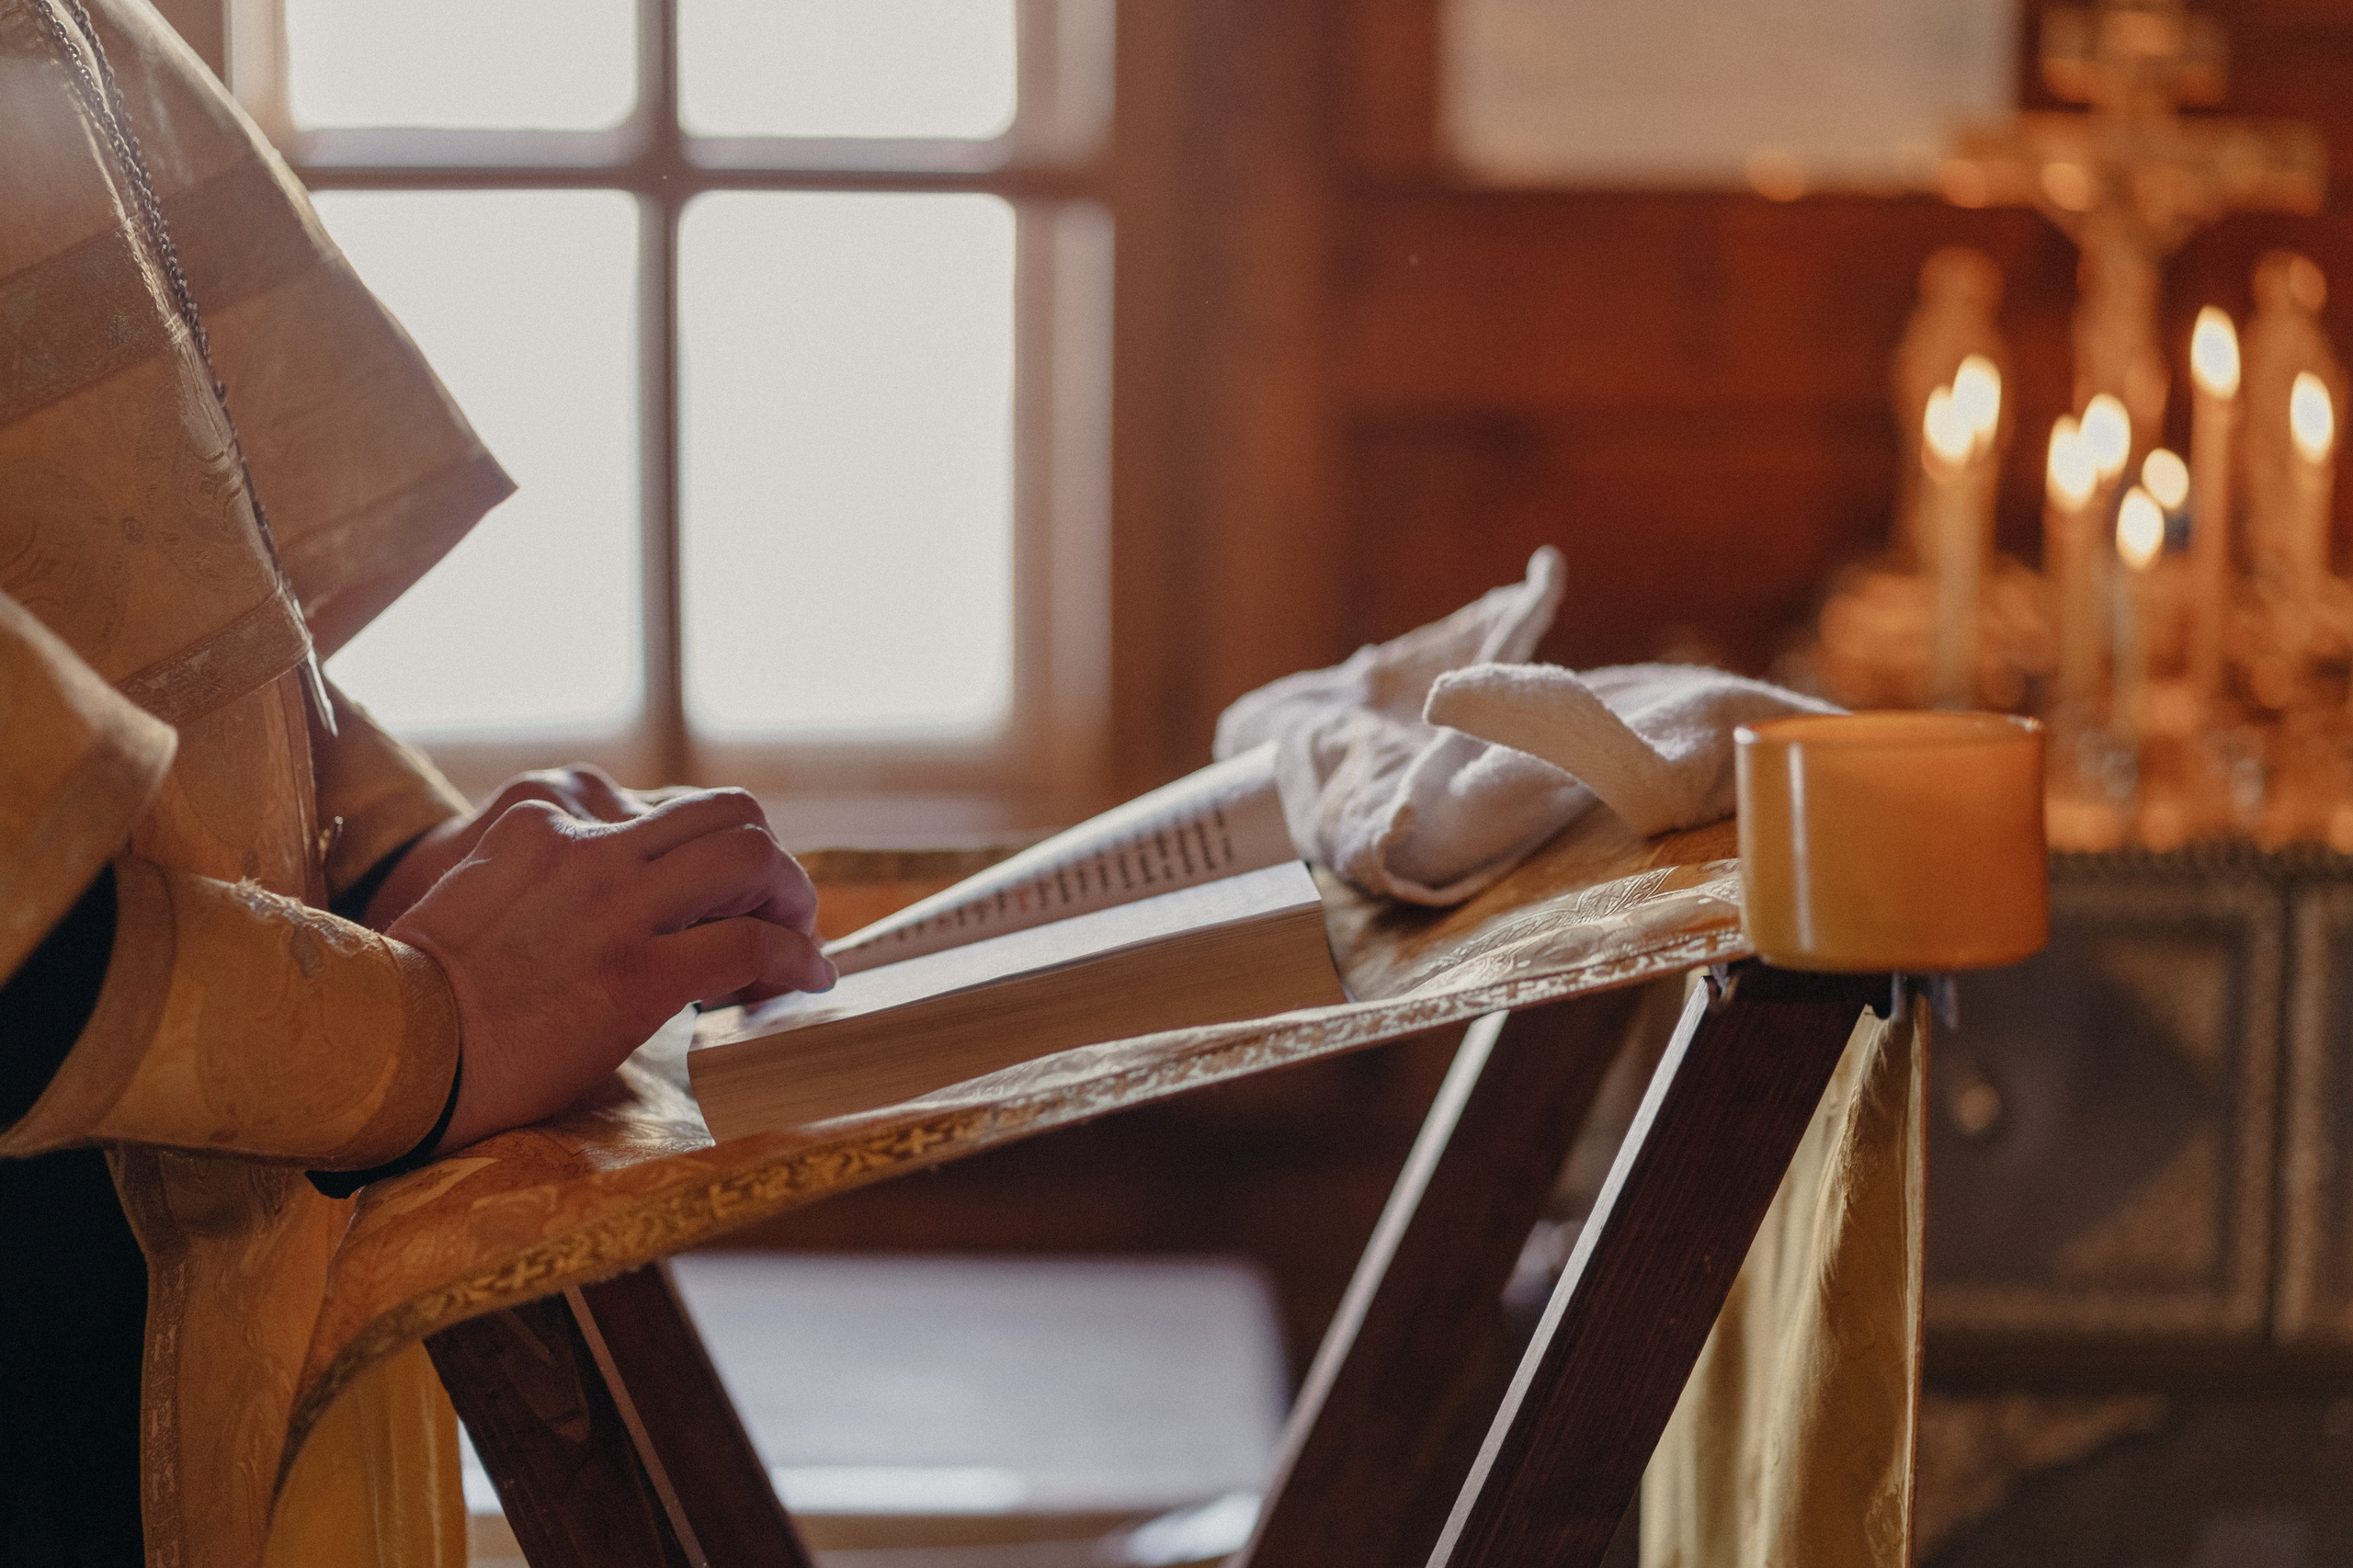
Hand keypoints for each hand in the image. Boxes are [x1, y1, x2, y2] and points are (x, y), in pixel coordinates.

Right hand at [387, 787, 832, 1151]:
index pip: (665, 808)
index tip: (721, 896)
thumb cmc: (424, 991)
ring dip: (793, 900)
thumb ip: (550, 878)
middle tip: (783, 909)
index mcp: (545, 813)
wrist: (385, 1048)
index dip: (710, 851)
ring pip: (753, 861)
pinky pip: (751, 945)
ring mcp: (616, 905)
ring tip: (801, 943)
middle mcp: (588, 842)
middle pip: (729, 815)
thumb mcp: (482, 891)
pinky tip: (801, 984)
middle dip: (770, 861)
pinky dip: (793, 960)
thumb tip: (616, 908)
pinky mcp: (638, 973)